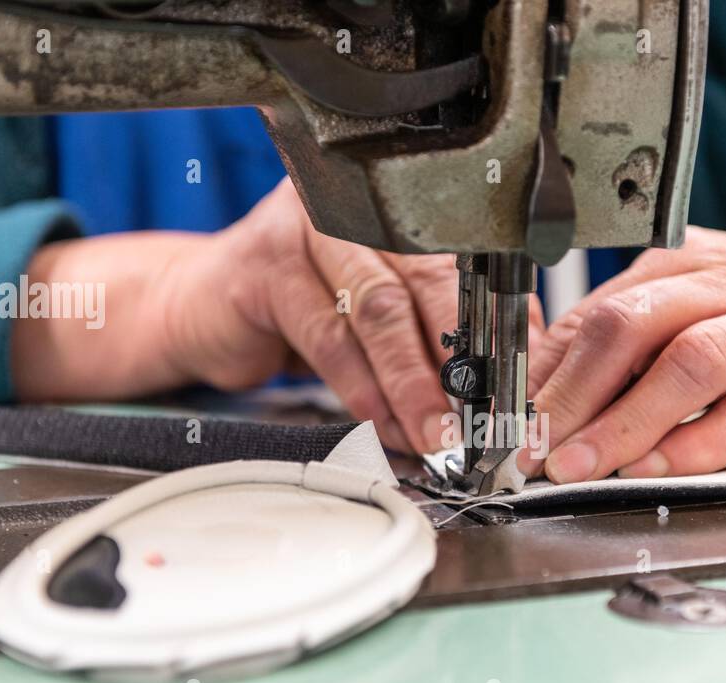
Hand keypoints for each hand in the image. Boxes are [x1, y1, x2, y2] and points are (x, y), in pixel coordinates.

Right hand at [14, 178, 547, 454]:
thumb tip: (515, 382)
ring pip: (380, 310)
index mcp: (402, 209)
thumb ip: (441, 334)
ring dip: (413, 383)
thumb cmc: (303, 309)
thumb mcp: (381, 316)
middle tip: (483, 423)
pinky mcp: (264, 267)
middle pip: (432, 280)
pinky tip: (376, 418)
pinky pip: (326, 333)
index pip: (472, 266)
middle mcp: (358, 206)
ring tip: (434, 433)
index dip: (502, 331)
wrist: (203, 307)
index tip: (522, 392)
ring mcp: (307, 228)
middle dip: (464, 363)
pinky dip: (358, 385)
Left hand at [527, 194, 725, 482]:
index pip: (595, 317)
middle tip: (538, 451)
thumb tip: (535, 395)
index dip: (545, 377)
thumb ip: (617, 343)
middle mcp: (722, 286)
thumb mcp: (683, 306)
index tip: (511, 427)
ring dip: (629, 421)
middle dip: (574, 396)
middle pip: (634, 327)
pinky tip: (664, 468)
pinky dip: (704, 442)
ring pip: (692, 362)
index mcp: (676, 265)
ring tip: (585, 467)